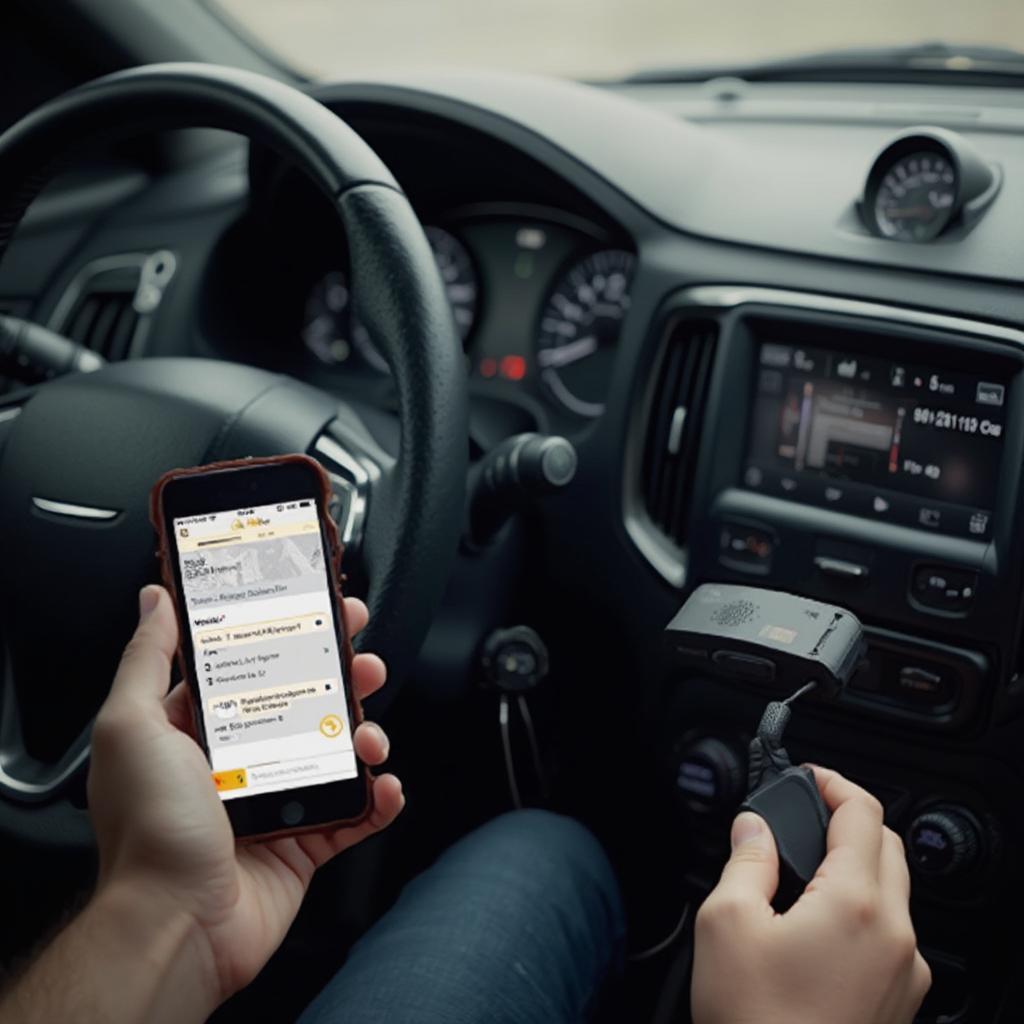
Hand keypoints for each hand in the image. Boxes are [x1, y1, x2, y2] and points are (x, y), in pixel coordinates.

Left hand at [87, 585, 403, 1006]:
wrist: (176, 924)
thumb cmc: (149, 829)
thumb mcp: (132, 726)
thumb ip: (147, 658)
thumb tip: (155, 601)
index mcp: (198, 731)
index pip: (253, 668)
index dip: (292, 636)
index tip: (322, 612)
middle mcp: (239, 763)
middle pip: (307, 705)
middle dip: (344, 680)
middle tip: (365, 664)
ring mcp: (275, 803)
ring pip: (337, 754)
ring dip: (366, 737)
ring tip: (370, 737)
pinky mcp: (304, 844)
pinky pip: (355, 814)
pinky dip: (379, 799)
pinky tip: (384, 787)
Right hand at [692, 767, 929, 1023]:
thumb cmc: (754, 1021)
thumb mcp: (726, 923)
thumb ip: (746, 860)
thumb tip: (753, 827)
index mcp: (858, 904)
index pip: (864, 813)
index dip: (833, 783)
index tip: (808, 778)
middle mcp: (896, 936)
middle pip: (888, 846)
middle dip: (848, 820)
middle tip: (804, 817)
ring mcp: (906, 974)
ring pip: (894, 891)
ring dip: (856, 864)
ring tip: (803, 872)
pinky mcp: (900, 1003)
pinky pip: (891, 933)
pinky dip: (862, 908)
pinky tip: (817, 923)